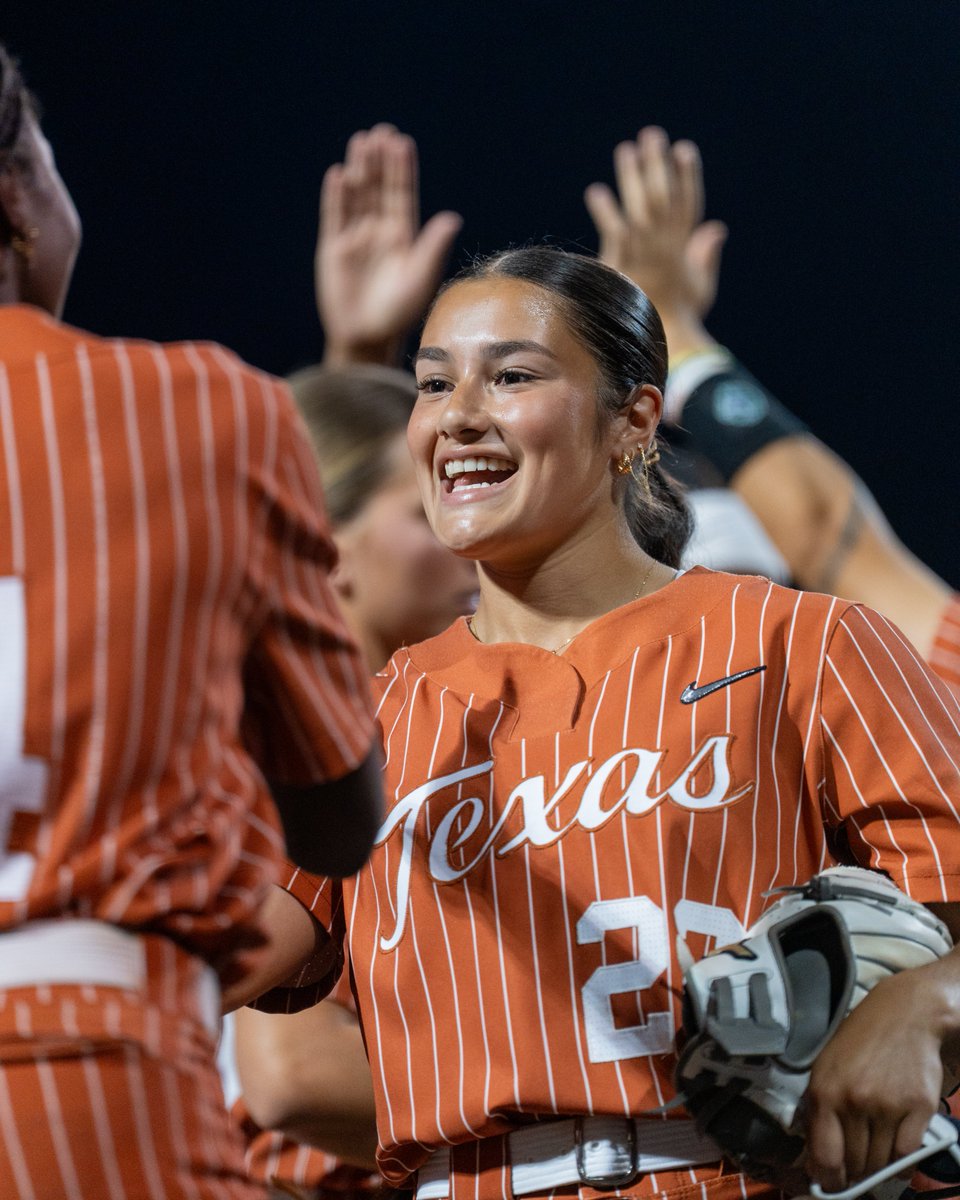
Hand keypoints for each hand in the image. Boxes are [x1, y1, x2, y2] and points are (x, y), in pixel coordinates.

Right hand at [317, 123, 462, 365]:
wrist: (366, 337)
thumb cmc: (398, 313)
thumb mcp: (420, 278)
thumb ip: (433, 247)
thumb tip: (452, 218)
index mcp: (403, 237)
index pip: (402, 195)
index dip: (402, 169)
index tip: (402, 142)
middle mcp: (379, 232)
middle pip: (379, 188)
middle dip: (380, 161)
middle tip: (381, 132)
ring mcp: (355, 238)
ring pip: (357, 195)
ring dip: (359, 169)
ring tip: (360, 141)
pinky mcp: (333, 249)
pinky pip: (334, 216)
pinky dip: (336, 196)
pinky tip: (339, 174)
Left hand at [584, 126, 726, 355]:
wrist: (664, 343)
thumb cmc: (681, 319)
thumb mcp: (701, 285)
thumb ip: (706, 254)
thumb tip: (717, 227)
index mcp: (685, 248)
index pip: (690, 203)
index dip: (688, 175)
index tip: (683, 149)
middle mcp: (670, 246)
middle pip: (666, 196)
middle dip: (659, 164)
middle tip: (651, 135)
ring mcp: (649, 255)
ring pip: (643, 207)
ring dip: (634, 177)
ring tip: (626, 150)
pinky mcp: (628, 267)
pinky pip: (617, 233)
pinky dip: (607, 213)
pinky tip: (596, 193)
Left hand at [802, 965, 946, 1193]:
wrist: (905, 1014)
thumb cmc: (861, 1039)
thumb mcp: (826, 1065)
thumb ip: (818, 1107)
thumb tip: (816, 1155)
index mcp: (825, 1090)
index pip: (825, 1154)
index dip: (827, 1178)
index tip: (830, 1185)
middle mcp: (855, 1100)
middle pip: (854, 1163)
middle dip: (853, 1172)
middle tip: (854, 1171)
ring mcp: (889, 1105)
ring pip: (881, 1161)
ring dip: (876, 1167)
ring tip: (873, 1158)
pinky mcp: (920, 1108)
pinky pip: (908, 1152)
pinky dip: (902, 1162)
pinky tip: (896, 1157)